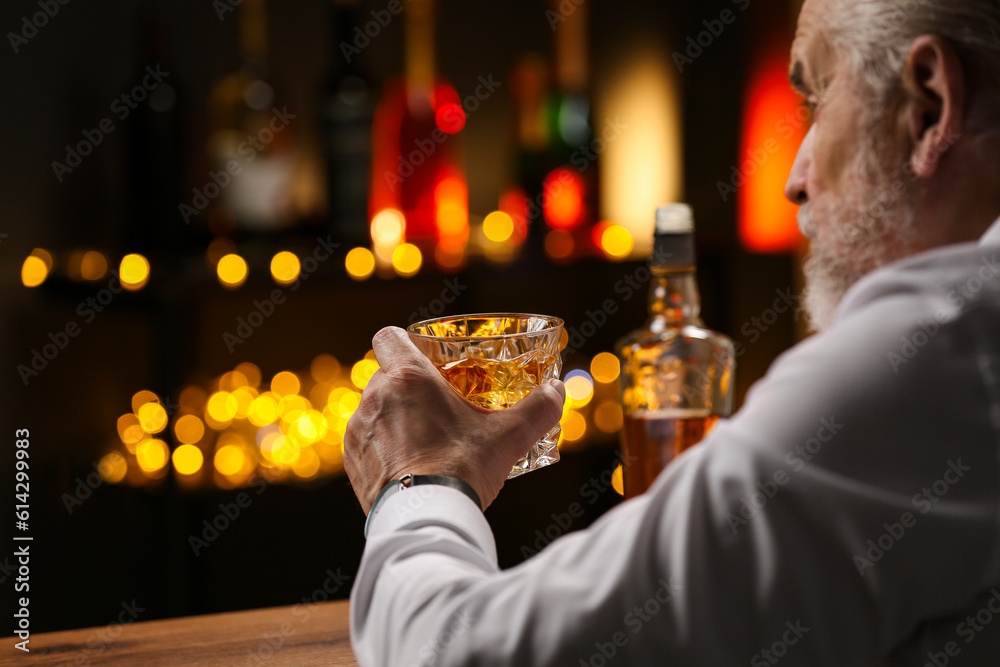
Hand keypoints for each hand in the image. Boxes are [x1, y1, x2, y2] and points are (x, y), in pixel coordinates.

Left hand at [343, 326, 565, 512]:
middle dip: (406, 386)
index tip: (425, 359)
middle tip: (435, 405)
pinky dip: (382, 447)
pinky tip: (407, 464)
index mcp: (407, 378)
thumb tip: (557, 392)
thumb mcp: (509, 436)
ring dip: (393, 417)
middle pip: (385, 375)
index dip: (405, 343)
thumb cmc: (463, 469)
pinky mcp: (352, 461)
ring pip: (374, 409)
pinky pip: (365, 442)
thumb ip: (538, 409)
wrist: (426, 520)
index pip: (389, 337)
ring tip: (423, 439)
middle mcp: (375, 397)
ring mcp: (359, 430)